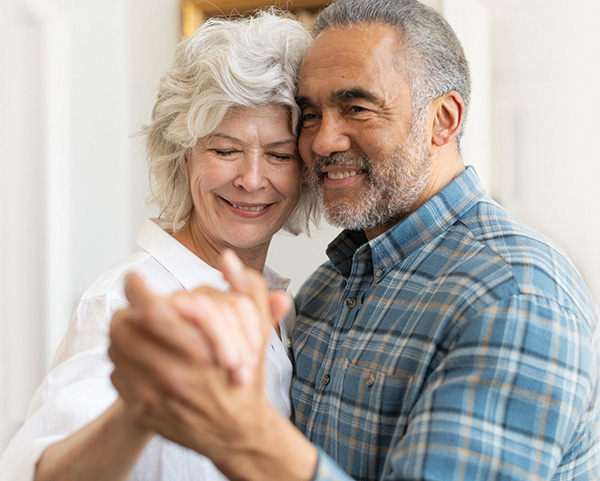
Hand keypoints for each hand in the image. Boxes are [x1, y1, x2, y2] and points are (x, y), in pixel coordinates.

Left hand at [108, 250, 290, 451]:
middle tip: (136, 304)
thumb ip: (248, 291)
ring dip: (124, 332)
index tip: (136, 278)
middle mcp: (172, 374)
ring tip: (140, 329)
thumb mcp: (257, 333)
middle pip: (123, 326)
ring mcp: (153, 395)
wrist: (237, 432)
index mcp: (199, 351)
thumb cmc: (245, 380)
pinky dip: (125, 359)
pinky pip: (116, 374)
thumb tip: (227, 258)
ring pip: (116, 348)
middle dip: (127, 308)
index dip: (137, 287)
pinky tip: (143, 356)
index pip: (150, 309)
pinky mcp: (142, 410)